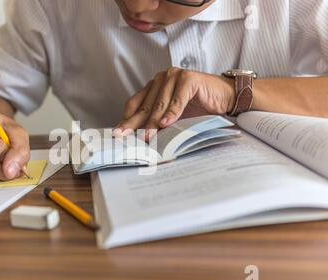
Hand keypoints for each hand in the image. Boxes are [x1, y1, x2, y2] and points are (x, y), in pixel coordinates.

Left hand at [114, 67, 235, 139]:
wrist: (226, 97)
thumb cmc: (200, 108)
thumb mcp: (173, 116)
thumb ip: (157, 121)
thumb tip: (138, 138)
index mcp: (155, 86)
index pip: (135, 104)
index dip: (126, 120)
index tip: (118, 134)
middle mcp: (162, 79)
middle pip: (145, 105)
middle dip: (134, 124)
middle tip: (124, 137)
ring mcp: (175, 76)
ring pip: (160, 104)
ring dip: (153, 122)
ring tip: (146, 137)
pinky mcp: (189, 79)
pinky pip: (178, 100)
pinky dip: (172, 113)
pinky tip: (167, 124)